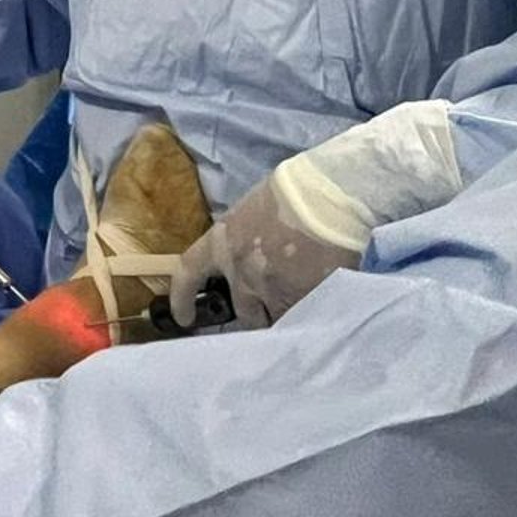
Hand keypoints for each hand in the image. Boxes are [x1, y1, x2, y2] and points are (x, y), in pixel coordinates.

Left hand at [172, 100, 461, 328]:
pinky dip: (306, 321)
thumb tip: (249, 257)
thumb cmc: (299, 193)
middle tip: (273, 307)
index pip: (188, 272)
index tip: (183, 318)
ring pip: (270, 320)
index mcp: (223, 239)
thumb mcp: (255, 210)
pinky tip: (320, 312)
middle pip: (239, 308)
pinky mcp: (301, 302)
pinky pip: (298, 323)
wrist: (335, 196)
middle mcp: (240, 269)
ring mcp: (270, 288)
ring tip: (302, 305)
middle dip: (254, 311)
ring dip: (281, 317)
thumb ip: (245, 239)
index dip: (182, 297)